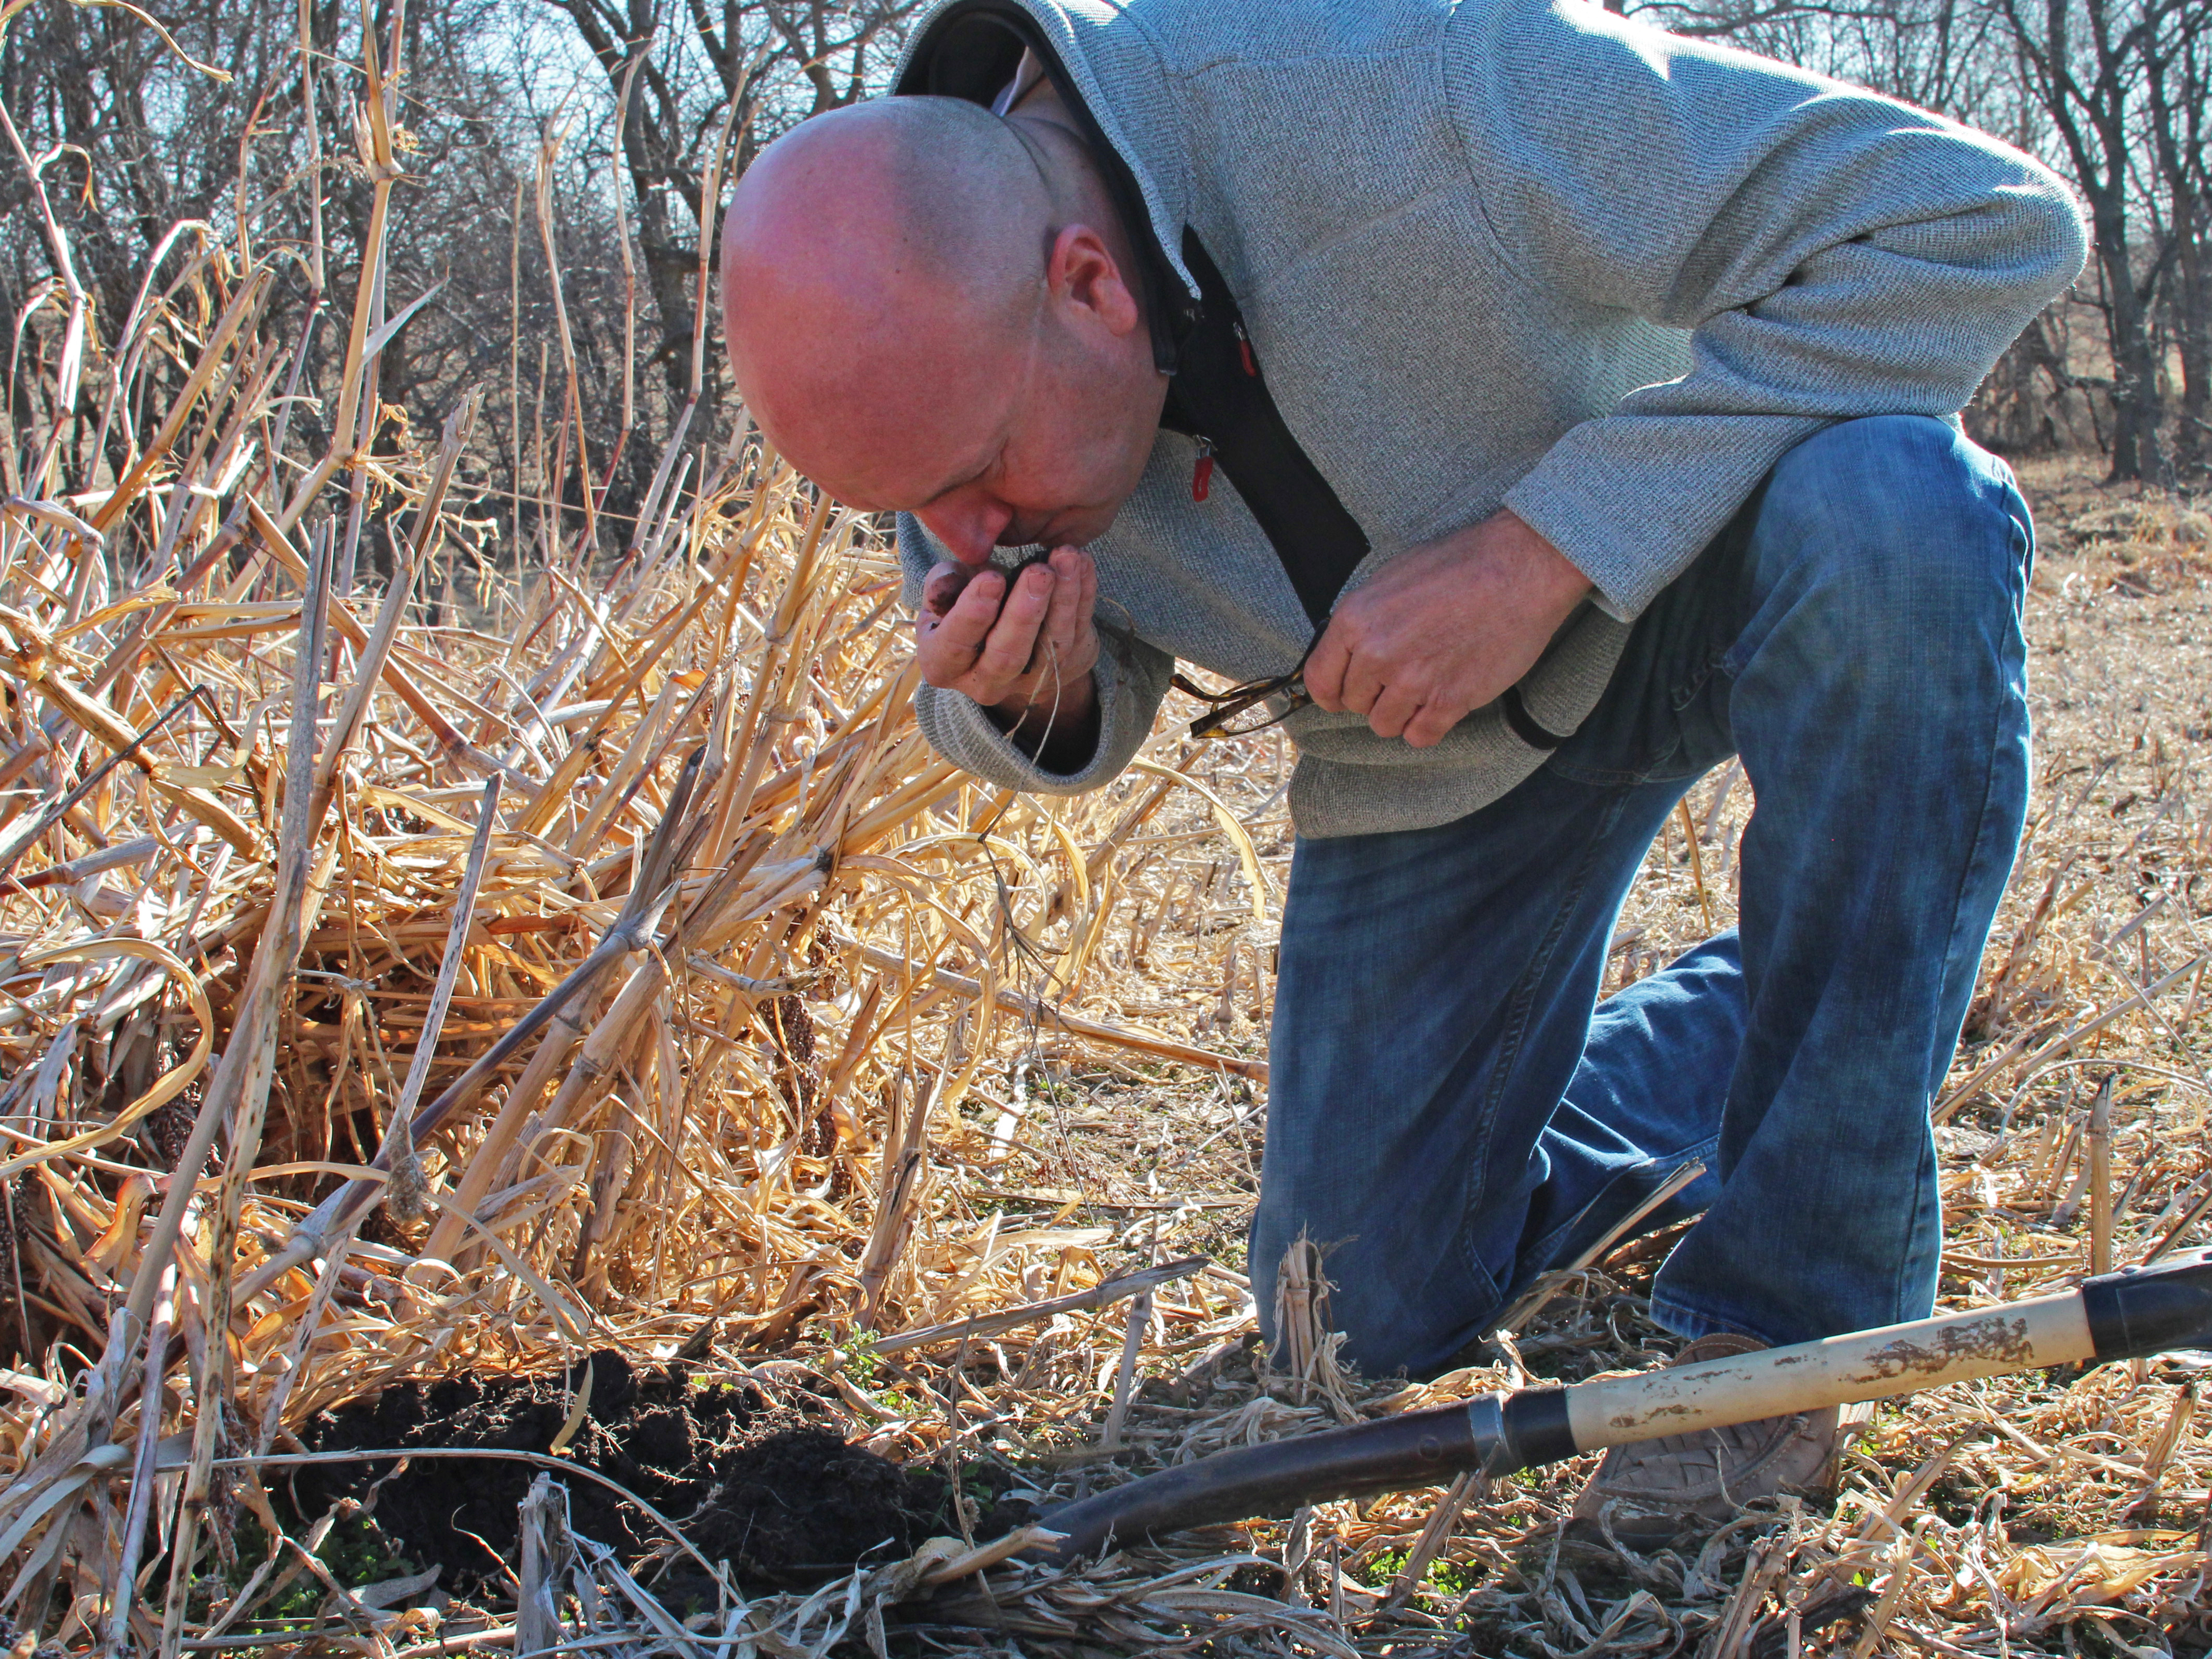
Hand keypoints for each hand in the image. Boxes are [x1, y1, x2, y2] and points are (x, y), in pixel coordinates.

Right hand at [915, 546, 1100, 738]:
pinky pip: (1077, 630)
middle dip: (1025, 612)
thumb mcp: (946, 593)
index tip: (991, 578)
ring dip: (1063, 598)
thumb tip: (946, 582)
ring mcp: (1028, 680)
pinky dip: (1083, 593)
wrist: (1001, 633)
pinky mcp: (1064, 666)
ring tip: (1067, 557)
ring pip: (1051, 644)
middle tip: (1039, 572)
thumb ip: (943, 584)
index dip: (973, 613)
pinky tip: (1083, 562)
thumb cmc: (965, 606)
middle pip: (1007, 654)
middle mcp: (985, 682)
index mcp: (943, 664)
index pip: (955, 645)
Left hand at [1304, 509, 1592, 746]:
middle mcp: (1378, 653)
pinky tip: (1440, 705)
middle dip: (1373, 696)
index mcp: (1356, 620)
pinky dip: (1427, 727)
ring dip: (1400, 714)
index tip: (1339, 697)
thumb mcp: (1392, 577)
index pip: (1320, 678)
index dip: (1329, 693)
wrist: (1520, 569)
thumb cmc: (1460, 564)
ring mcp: (1413, 680)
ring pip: (1384, 725)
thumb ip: (1364, 618)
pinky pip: (1420, 736)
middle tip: (1401, 677)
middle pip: (1355, 703)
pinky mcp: (1449, 700)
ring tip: (1423, 689)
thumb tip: (1347, 650)